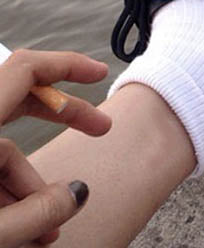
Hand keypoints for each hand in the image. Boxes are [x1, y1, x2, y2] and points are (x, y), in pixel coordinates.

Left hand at [0, 49, 111, 245]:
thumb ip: (41, 212)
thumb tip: (77, 193)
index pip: (26, 68)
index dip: (67, 64)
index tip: (101, 73)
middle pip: (22, 97)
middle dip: (65, 118)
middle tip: (101, 127)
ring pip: (5, 150)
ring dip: (30, 188)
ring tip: (42, 236)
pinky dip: (8, 197)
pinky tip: (18, 235)